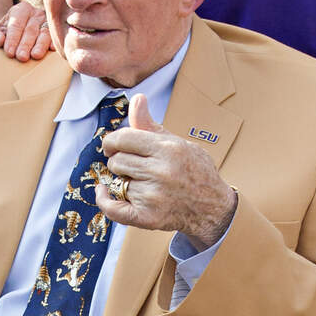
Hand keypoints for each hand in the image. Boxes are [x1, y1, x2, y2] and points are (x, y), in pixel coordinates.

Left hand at [0, 2, 50, 61]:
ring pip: (44, 33)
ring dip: (40, 45)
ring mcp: (48, 22)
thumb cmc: (1, 36)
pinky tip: (52, 50)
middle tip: (21, 57)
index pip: (16, 24)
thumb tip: (0, 39)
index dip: (12, 38)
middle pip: (30, 29)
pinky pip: (55, 37)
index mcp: (20, 9)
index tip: (9, 53)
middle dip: (25, 44)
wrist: (13, 40)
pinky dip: (54, 43)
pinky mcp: (56, 32)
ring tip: (36, 55)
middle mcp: (36, 13)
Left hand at [96, 94, 236, 247]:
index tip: (111, 146)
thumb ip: (150, 125)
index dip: (112, 141)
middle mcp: (161, 172)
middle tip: (133, 166)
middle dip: (120, 161)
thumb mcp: (177, 143)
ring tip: (141, 182)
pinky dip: (104, 200)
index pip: (124, 138)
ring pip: (118, 181)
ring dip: (124, 181)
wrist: (213, 207)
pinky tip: (103, 192)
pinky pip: (112, 208)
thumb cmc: (195, 171)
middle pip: (117, 160)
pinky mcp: (148, 217)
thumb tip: (137, 99)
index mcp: (168, 149)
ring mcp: (154, 196)